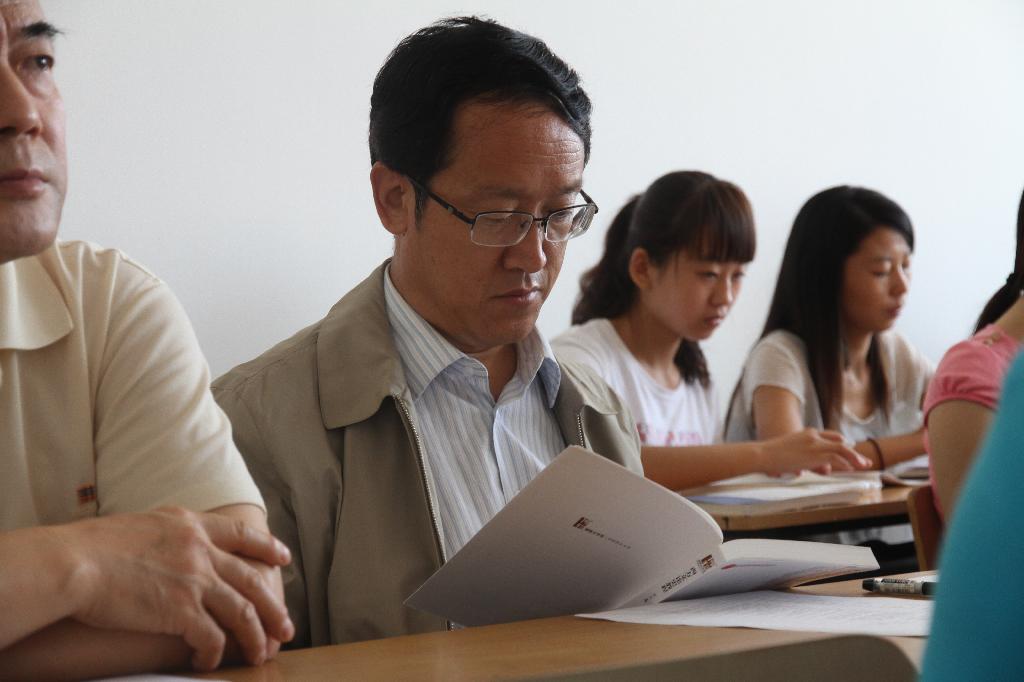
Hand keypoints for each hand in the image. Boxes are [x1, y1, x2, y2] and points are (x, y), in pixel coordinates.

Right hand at [56, 507, 293, 670]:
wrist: (74, 563)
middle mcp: (200, 549)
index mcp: (189, 524)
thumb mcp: (142, 526)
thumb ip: (168, 536)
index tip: (284, 559)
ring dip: (255, 637)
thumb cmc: (90, 548)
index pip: (241, 534)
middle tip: (287, 628)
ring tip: (260, 655)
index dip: (267, 546)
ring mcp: (195, 579)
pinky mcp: (182, 610)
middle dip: (274, 607)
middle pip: (252, 579)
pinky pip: (212, 638)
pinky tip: (207, 663)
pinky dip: (214, 654)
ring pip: (243, 612)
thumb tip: (171, 548)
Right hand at [759, 428, 871, 475]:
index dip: (841, 443)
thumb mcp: (789, 454)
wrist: (763, 454)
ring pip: (842, 449)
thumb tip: (805, 471)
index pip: (830, 436)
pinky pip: (837, 458)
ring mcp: (816, 444)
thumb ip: (801, 460)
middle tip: (863, 461)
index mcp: (807, 433)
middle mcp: (814, 436)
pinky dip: (846, 463)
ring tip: (864, 465)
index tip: (850, 450)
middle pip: (839, 442)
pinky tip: (852, 468)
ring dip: (854, 458)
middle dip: (853, 451)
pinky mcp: (816, 454)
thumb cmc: (771, 456)